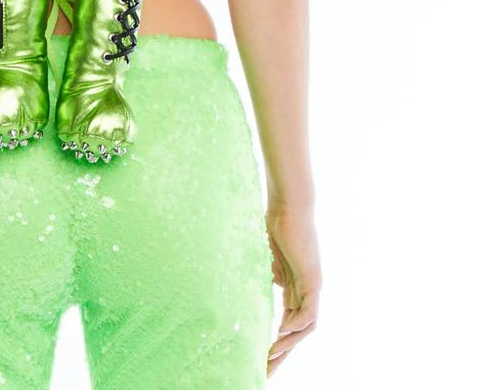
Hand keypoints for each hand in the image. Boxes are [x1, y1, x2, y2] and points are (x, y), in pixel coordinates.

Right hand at [265, 205, 321, 375]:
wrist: (289, 205)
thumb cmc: (276, 222)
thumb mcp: (269, 255)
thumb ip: (270, 272)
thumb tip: (267, 283)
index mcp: (293, 285)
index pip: (286, 321)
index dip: (275, 340)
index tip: (261, 356)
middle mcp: (305, 290)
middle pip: (296, 331)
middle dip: (281, 353)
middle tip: (266, 371)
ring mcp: (311, 287)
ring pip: (305, 327)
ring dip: (288, 345)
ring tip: (271, 357)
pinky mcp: (314, 281)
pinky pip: (308, 313)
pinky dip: (296, 327)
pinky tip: (282, 334)